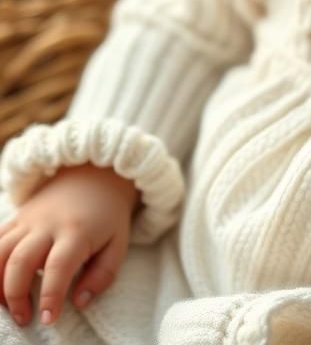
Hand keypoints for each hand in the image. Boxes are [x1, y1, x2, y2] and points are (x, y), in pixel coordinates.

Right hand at [0, 162, 137, 327]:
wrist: (95, 174)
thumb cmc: (107, 215)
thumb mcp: (117, 243)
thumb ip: (102, 276)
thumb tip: (79, 303)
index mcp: (77, 231)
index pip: (58, 267)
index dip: (50, 296)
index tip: (47, 319)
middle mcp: (48, 224)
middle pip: (20, 262)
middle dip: (16, 296)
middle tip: (25, 318)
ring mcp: (29, 219)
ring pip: (0, 251)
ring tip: (7, 305)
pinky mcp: (18, 218)